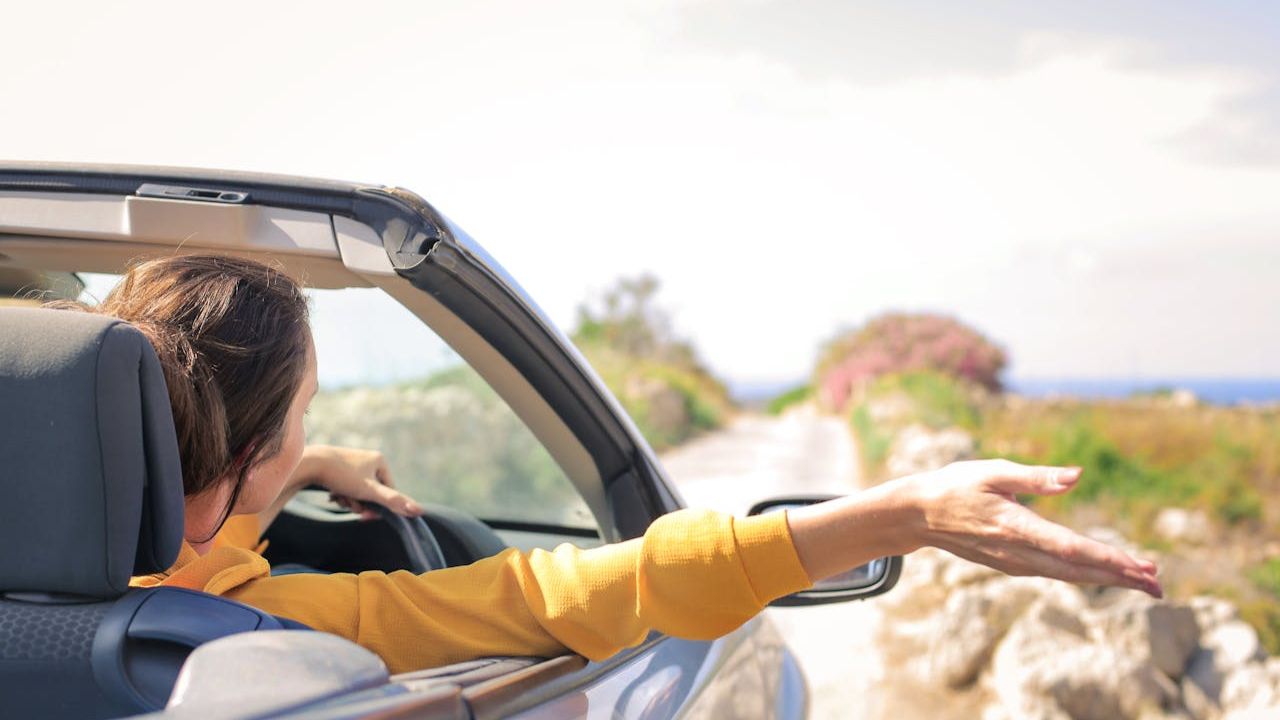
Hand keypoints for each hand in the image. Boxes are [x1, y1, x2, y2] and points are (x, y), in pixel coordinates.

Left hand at [299, 445, 423, 519]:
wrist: (309, 463)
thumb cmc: (341, 476)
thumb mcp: (370, 492)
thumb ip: (394, 501)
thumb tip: (419, 511)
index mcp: (380, 460)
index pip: (388, 490)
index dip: (379, 505)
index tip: (366, 515)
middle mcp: (368, 458)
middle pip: (372, 491)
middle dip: (361, 502)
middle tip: (349, 505)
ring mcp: (353, 461)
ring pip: (358, 490)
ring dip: (350, 500)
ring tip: (338, 497)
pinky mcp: (338, 466)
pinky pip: (346, 486)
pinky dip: (341, 493)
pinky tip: (331, 494)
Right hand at [902, 459, 1161, 597]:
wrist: (919, 515)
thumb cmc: (956, 485)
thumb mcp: (993, 470)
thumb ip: (1036, 477)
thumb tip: (1078, 475)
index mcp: (1015, 527)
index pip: (1070, 547)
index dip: (1108, 558)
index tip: (1140, 566)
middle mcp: (1018, 553)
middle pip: (1078, 570)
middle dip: (1121, 578)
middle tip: (1159, 585)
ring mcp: (1015, 563)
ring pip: (1070, 576)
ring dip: (1109, 580)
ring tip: (1145, 584)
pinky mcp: (1013, 565)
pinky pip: (1057, 574)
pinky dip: (1086, 575)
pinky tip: (1105, 574)